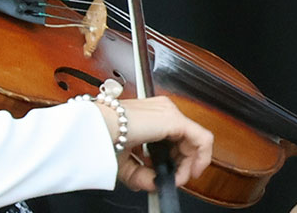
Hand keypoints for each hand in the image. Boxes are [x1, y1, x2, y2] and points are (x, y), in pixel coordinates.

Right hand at [98, 96, 213, 190]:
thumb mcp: (124, 163)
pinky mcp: (175, 119)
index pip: (172, 141)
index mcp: (150, 117)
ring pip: (194, 142)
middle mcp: (162, 112)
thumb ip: (142, 175)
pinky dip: (200, 158)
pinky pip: (202, 139)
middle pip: (184, 142)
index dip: (173, 163)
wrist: (94, 128)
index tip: (165, 178)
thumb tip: (155, 184)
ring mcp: (169, 113)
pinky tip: (189, 172)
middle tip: (173, 181)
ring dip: (188, 165)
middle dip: (181, 166)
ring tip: (177, 179)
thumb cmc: (100, 137)